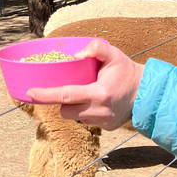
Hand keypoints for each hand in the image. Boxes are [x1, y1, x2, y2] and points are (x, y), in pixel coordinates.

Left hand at [26, 39, 143, 129]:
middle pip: (66, 110)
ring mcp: (103, 122)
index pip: (65, 95)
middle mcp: (99, 111)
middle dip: (62, 100)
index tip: (30, 92)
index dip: (45, 95)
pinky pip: (87, 121)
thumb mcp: (114, 54)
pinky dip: (86, 112)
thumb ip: (96, 48)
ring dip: (74, 107)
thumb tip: (77, 54)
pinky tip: (96, 103)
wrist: (147, 92)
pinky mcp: (107, 128)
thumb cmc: (126, 71)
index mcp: (99, 93)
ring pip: (75, 117)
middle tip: (70, 88)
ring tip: (86, 93)